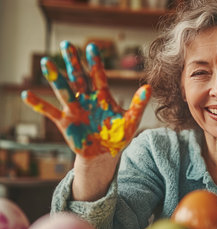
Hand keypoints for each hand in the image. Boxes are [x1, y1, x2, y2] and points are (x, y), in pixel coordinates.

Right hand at [22, 41, 150, 156]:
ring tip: (47, 63)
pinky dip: (39, 104)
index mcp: (103, 97)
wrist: (105, 155)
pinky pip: (50, 112)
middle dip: (73, 62)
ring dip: (55, 77)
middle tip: (66, 44)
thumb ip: (138, 104)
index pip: (98, 75)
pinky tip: (27, 95)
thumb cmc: (119, 136)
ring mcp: (75, 109)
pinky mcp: (65, 122)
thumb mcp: (131, 120)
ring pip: (64, 90)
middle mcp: (87, 99)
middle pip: (78, 77)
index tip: (92, 46)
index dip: (95, 62)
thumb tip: (149, 87)